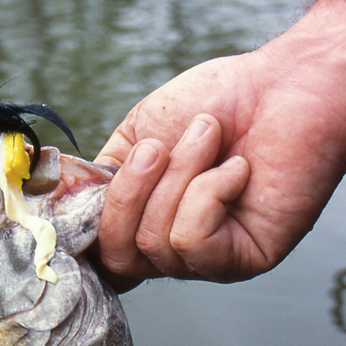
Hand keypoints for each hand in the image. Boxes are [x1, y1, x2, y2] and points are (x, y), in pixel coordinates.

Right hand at [93, 46, 345, 285]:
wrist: (288, 84)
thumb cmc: (219, 102)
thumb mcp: (138, 137)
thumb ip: (98, 178)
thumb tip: (58, 204)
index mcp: (144, 225)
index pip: (98, 260)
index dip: (79, 234)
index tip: (76, 192)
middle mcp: (172, 252)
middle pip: (118, 259)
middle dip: (130, 193)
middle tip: (160, 146)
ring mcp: (207, 261)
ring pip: (155, 243)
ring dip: (180, 177)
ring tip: (212, 138)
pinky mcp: (242, 261)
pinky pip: (192, 242)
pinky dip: (208, 193)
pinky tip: (239, 169)